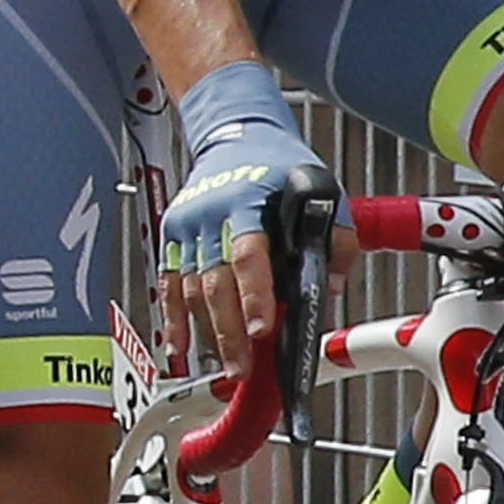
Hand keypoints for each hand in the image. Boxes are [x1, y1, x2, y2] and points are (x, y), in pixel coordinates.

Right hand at [156, 60, 336, 379]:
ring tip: (228, 365)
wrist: (234, 135)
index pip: (248, 255)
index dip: (253, 295)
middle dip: (229, 330)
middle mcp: (209, 215)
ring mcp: (185, 227)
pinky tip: (180, 346)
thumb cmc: (277, 164)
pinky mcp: (171, 237)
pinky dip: (173, 318)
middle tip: (243, 367)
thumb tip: (328, 286)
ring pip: (192, 289)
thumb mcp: (322, 188)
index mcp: (246, 201)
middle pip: (215, 282)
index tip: (261, 329)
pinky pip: (169, 284)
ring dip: (209, 332)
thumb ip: (334, 239)